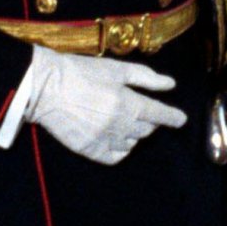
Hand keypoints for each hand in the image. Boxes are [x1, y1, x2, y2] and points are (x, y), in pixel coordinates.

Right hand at [22, 43, 185, 163]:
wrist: (45, 87)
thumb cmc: (81, 72)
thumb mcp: (116, 69)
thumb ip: (146, 78)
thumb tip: (171, 85)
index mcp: (128, 103)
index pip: (160, 115)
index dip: (173, 117)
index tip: (180, 120)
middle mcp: (119, 125)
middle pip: (146, 130)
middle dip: (148, 121)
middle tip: (138, 110)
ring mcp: (104, 140)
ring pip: (131, 143)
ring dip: (133, 134)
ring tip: (122, 122)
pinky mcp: (88, 149)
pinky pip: (114, 156)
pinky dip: (119, 149)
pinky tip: (115, 138)